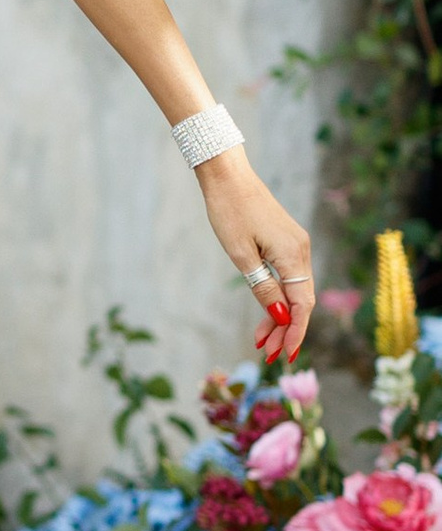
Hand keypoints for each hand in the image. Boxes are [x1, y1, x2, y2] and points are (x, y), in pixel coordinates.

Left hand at [197, 154, 313, 366]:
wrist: (228, 174)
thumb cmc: (229, 211)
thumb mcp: (241, 255)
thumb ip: (263, 287)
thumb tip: (280, 316)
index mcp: (294, 255)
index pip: (301, 306)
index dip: (294, 333)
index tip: (285, 356)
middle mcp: (302, 251)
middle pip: (300, 302)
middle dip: (285, 331)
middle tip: (267, 355)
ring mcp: (296, 245)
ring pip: (294, 291)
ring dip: (280, 317)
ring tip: (262, 341)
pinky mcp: (287, 241)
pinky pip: (289, 277)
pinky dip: (278, 297)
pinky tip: (267, 313)